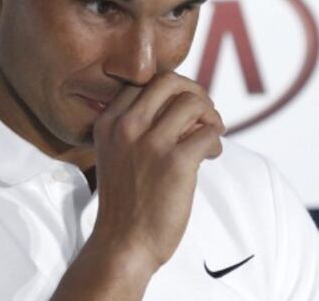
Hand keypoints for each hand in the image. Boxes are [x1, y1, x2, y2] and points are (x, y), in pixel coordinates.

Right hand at [88, 71, 224, 271]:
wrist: (122, 245)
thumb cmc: (125, 198)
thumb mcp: (115, 150)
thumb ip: (136, 123)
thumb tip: (181, 99)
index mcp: (109, 121)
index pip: (145, 80)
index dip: (171, 89)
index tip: (183, 107)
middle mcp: (126, 125)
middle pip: (170, 81)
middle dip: (194, 92)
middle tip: (203, 114)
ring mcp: (150, 143)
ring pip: (193, 102)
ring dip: (210, 116)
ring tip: (210, 135)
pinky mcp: (176, 163)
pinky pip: (209, 133)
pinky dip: (216, 141)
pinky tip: (211, 155)